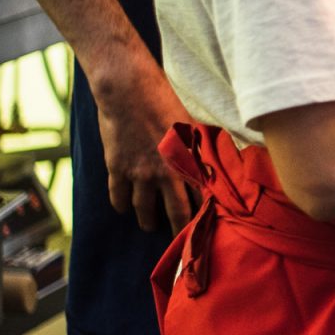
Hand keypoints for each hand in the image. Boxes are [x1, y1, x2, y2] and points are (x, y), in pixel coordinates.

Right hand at [89, 58, 197, 232]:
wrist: (128, 90)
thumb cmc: (164, 101)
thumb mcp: (191, 125)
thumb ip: (200, 148)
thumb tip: (216, 161)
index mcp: (188, 161)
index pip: (201, 198)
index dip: (205, 216)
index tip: (208, 230)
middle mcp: (165, 172)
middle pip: (175, 213)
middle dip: (179, 232)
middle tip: (180, 243)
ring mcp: (139, 173)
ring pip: (144, 210)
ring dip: (148, 221)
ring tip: (149, 225)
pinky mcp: (117, 168)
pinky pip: (119, 197)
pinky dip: (121, 206)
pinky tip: (125, 209)